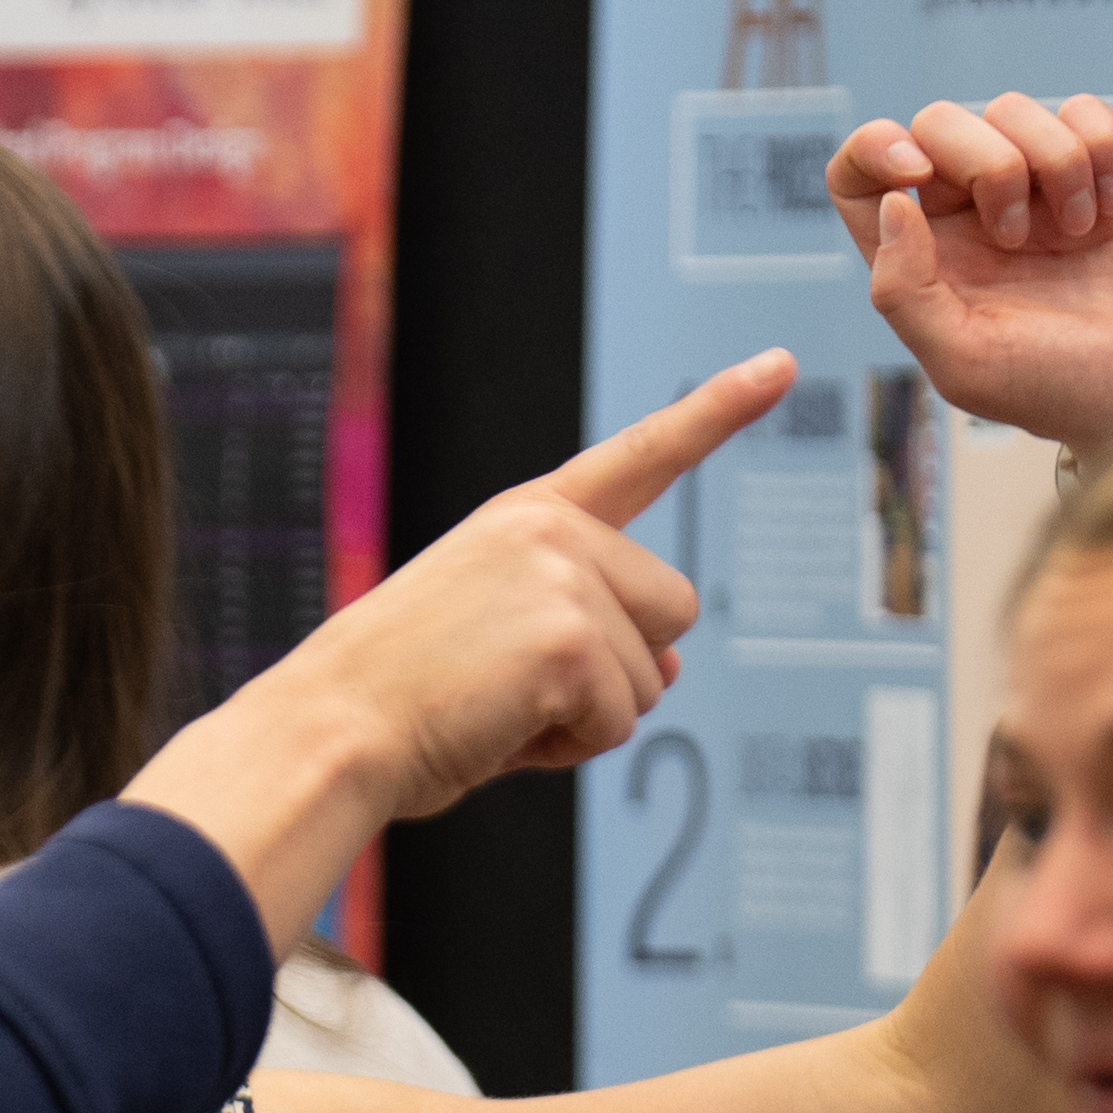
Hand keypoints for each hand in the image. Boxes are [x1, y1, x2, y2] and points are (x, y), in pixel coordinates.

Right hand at [125, 357, 773, 939]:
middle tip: (518, 687)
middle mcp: (554, 531)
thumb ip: (589, 630)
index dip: (720, 411)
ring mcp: (566, 578)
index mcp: (528, 517)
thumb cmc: (396, 696)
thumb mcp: (498, 638)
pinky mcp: (572, 640)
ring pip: (654, 675)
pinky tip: (500, 728)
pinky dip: (568, 747)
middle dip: (620, 667)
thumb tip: (675, 666)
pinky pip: (619, 721)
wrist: (331, 728)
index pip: (641, 456)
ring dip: (590, 715)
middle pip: (672, 610)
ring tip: (497, 708)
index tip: (782, 365)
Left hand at [826, 93, 1112, 458]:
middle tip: (1018, 235)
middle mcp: (971, 219)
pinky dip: (1103, 149)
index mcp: (925, 261)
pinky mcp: (1104, 175)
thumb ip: (904, 290)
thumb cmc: (1068, 391)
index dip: (873, 150)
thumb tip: (893, 202)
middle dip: (982, 160)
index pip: (859, 177)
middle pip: (938, 123)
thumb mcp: (963, 363)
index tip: (916, 171)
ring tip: (1078, 234)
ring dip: (1053, 163)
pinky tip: (1112, 210)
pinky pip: (1085, 113)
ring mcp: (1037, 193)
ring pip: (1013, 110)